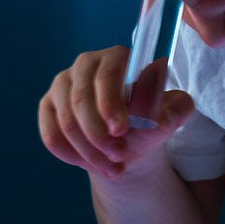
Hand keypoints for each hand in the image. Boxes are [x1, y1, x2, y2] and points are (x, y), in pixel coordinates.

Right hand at [38, 48, 195, 178]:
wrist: (127, 145)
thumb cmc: (150, 124)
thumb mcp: (171, 118)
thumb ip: (176, 106)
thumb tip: (160, 94)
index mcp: (118, 57)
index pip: (107, 73)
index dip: (110, 103)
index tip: (121, 130)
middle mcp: (86, 63)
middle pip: (81, 99)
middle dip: (99, 135)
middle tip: (120, 155)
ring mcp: (63, 83)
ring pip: (67, 122)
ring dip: (90, 151)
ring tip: (113, 166)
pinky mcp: (48, 105)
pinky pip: (51, 134)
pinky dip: (71, 155)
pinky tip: (91, 164)